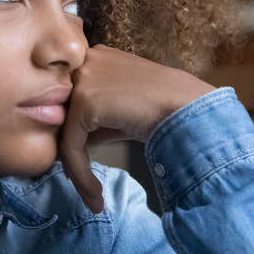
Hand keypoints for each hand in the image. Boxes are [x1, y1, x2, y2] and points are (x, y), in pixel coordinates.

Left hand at [56, 44, 216, 213]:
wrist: (191, 110)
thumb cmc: (164, 110)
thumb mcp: (122, 110)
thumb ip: (94, 120)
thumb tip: (71, 145)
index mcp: (95, 57)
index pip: (69, 101)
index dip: (72, 134)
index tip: (81, 167)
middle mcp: (84, 62)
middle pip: (62, 116)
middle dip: (71, 153)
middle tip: (83, 184)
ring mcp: (83, 80)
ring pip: (65, 133)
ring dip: (77, 170)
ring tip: (93, 196)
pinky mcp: (84, 101)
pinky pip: (71, 145)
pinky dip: (81, 173)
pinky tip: (95, 193)